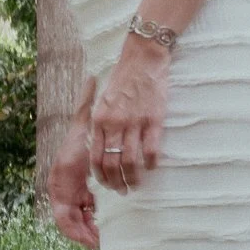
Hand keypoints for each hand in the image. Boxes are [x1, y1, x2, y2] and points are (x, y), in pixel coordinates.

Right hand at [49, 121, 99, 249]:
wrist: (88, 122)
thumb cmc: (80, 141)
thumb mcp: (74, 166)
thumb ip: (75, 192)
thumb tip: (81, 219)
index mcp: (58, 191)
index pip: (64, 223)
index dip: (78, 235)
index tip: (95, 243)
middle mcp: (64, 194)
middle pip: (74, 224)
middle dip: (88, 235)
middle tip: (105, 243)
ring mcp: (75, 192)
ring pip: (82, 219)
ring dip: (93, 228)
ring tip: (108, 235)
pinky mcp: (86, 188)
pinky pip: (89, 209)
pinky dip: (98, 217)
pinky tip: (110, 219)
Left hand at [90, 36, 169, 192]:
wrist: (143, 59)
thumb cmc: (123, 81)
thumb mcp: (103, 103)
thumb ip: (101, 126)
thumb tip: (100, 150)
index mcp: (99, 121)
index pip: (95, 158)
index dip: (101, 176)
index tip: (107, 185)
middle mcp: (114, 124)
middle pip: (112, 164)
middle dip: (116, 183)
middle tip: (123, 190)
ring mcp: (134, 122)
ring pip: (130, 161)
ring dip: (133, 177)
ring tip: (137, 184)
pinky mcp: (153, 120)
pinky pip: (151, 149)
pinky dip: (151, 163)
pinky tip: (152, 167)